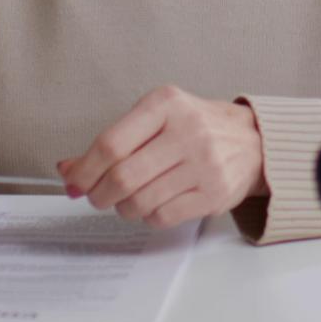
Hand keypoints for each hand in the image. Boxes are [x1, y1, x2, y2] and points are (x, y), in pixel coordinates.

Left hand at [58, 85, 267, 227]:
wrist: (252, 141)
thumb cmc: (194, 127)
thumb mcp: (156, 118)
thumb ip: (113, 141)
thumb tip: (69, 171)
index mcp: (166, 104)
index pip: (111, 144)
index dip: (84, 170)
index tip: (74, 181)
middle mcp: (187, 131)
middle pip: (122, 177)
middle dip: (99, 194)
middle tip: (97, 196)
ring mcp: (204, 164)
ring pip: (139, 201)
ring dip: (123, 207)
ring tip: (128, 200)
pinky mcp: (214, 193)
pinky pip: (162, 217)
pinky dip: (148, 216)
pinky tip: (154, 204)